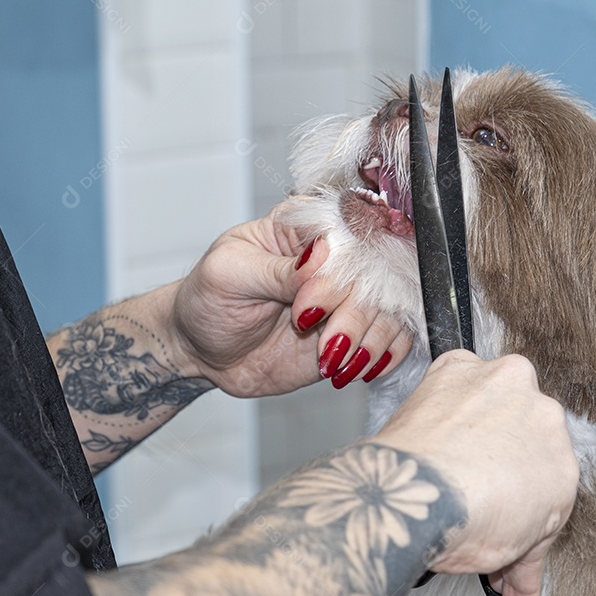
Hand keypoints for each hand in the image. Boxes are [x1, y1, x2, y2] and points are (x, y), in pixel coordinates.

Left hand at [170, 202, 412, 395]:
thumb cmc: (208, 299)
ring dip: (368, 340)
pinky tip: (351, 368)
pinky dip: (382, 355)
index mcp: (304, 227)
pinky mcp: (356, 331)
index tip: (308, 307)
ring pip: (392, 308)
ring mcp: (348, 295)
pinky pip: (393, 337)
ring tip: (331, 361)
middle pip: (378, 273)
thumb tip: (320, 255)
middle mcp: (335, 257)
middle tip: (315, 336)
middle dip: (352, 313)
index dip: (338, 272)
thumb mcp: (229, 275)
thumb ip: (276, 269)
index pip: (350, 232)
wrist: (202, 349)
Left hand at [370, 351, 578, 595]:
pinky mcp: (457, 366)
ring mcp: (501, 383)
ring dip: (472, 420)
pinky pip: (454, 377)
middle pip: (519, 432)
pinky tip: (429, 426)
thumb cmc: (469, 519)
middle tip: (467, 483)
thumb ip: (525, 572)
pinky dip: (442, 396)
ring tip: (442, 457)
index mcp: (564, 462)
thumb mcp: (512, 554)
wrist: (423, 491)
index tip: (493, 506)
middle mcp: (542, 413)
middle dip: (496, 454)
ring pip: (491, 399)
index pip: (542, 473)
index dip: (514, 491)